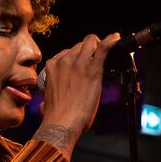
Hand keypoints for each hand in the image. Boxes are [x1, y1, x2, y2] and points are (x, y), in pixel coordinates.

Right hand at [34, 32, 120, 159]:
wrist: (62, 123)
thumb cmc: (55, 117)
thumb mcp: (46, 103)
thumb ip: (46, 100)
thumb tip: (44, 106)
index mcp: (52, 66)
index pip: (67, 52)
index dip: (76, 57)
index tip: (82, 65)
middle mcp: (64, 61)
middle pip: (79, 45)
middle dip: (88, 51)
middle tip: (95, 61)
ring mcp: (78, 63)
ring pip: (91, 42)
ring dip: (98, 47)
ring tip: (104, 55)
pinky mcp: (93, 69)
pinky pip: (104, 48)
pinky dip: (111, 41)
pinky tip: (116, 38)